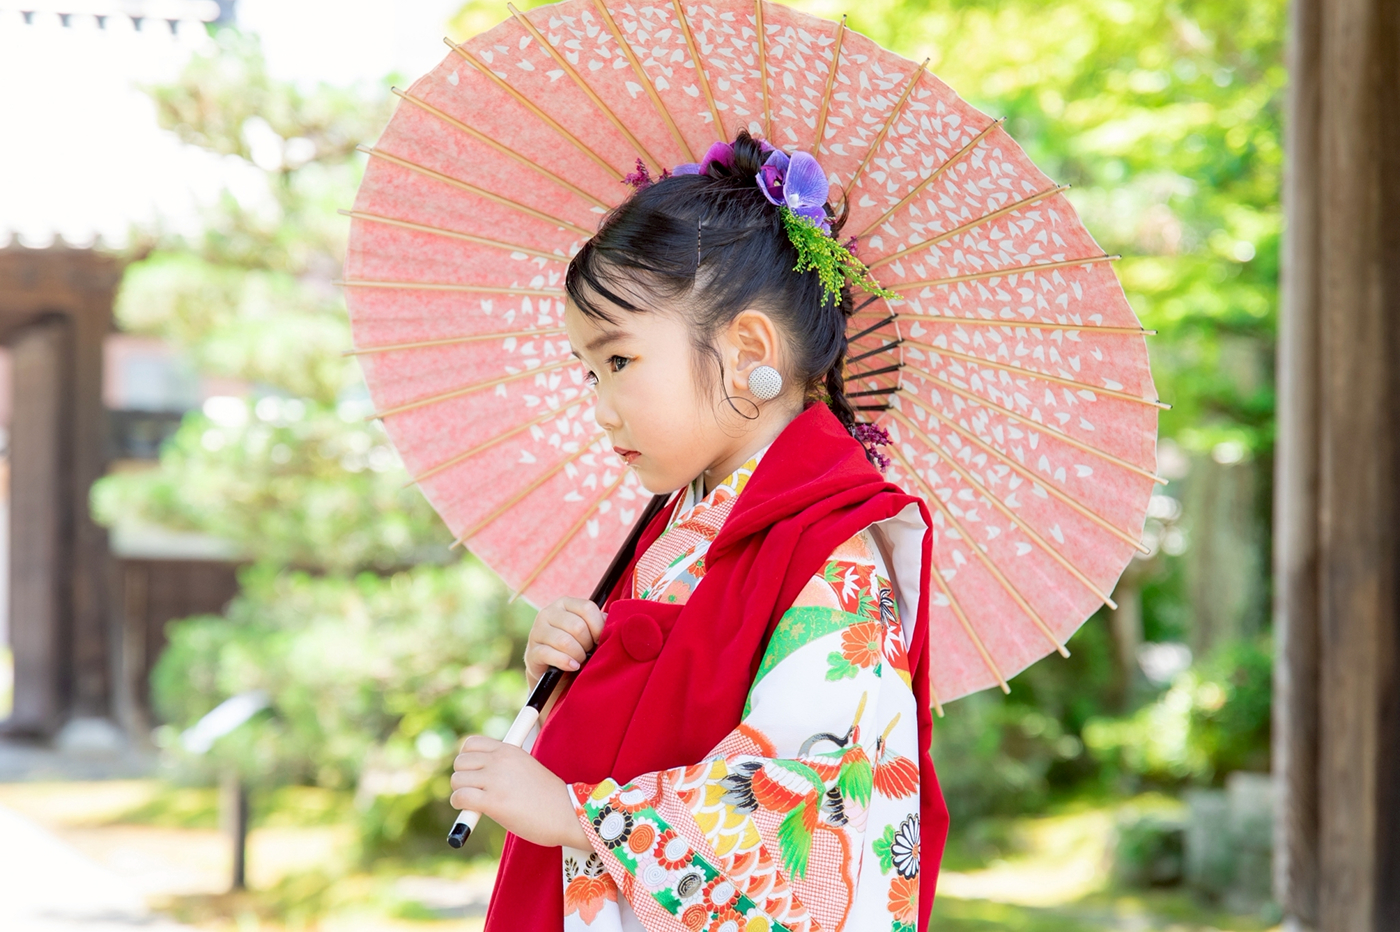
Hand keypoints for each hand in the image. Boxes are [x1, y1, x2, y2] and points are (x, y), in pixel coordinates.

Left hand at [450, 736, 588, 848]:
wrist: (567, 813)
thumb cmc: (549, 796)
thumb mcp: (526, 768)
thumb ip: (504, 766)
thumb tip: (477, 776)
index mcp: (509, 750)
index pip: (471, 743)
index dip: (468, 760)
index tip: (474, 774)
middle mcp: (500, 761)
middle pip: (460, 761)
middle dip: (463, 778)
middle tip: (474, 791)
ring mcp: (496, 780)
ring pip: (457, 780)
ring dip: (461, 793)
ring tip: (474, 803)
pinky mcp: (493, 801)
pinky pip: (460, 797)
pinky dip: (461, 806)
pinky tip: (471, 812)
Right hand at [525, 597, 605, 686]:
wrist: (553, 672)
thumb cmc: (576, 648)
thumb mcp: (588, 633)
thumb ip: (599, 623)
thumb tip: (609, 621)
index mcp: (564, 603)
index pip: (587, 608)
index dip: (599, 627)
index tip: (600, 639)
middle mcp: (548, 613)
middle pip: (577, 626)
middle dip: (588, 644)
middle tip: (588, 652)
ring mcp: (537, 632)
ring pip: (565, 642)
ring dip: (578, 655)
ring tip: (580, 660)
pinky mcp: (532, 652)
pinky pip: (551, 655)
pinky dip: (566, 662)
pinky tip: (573, 666)